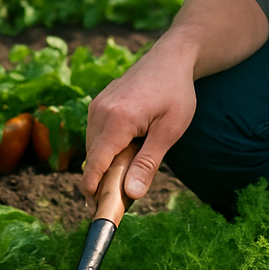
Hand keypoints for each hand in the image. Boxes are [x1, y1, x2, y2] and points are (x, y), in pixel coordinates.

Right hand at [81, 42, 197, 201]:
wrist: (171, 58)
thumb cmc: (176, 93)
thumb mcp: (170, 130)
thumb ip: (149, 163)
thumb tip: (132, 194)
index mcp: (118, 119)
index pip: (96, 162)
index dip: (92, 189)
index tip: (95, 211)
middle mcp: (100, 111)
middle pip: (93, 157)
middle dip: (102, 180)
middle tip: (118, 201)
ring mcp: (97, 105)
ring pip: (93, 146)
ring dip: (105, 163)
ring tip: (124, 177)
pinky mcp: (99, 103)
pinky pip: (96, 134)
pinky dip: (106, 148)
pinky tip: (125, 154)